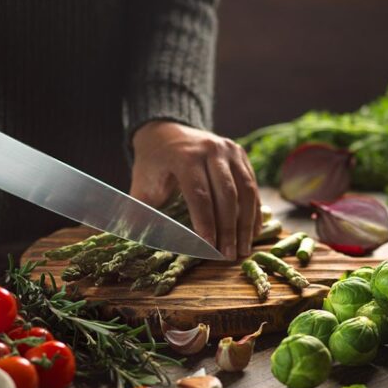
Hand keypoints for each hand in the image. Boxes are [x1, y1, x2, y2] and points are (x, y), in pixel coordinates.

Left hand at [130, 121, 259, 259]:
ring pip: (245, 190)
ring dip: (246, 222)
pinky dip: (254, 209)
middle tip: (229, 256)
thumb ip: (139, 211)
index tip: (210, 248)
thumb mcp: (141, 185)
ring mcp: (229, 149)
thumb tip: (133, 240)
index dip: (206, 223)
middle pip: (226, 194)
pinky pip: (251, 184)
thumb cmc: (153, 165)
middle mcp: (210, 149)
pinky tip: (252, 231)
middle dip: (229, 228)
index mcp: (184, 156)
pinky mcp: (240, 154)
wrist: (165, 131)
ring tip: (243, 249)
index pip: (199, 195)